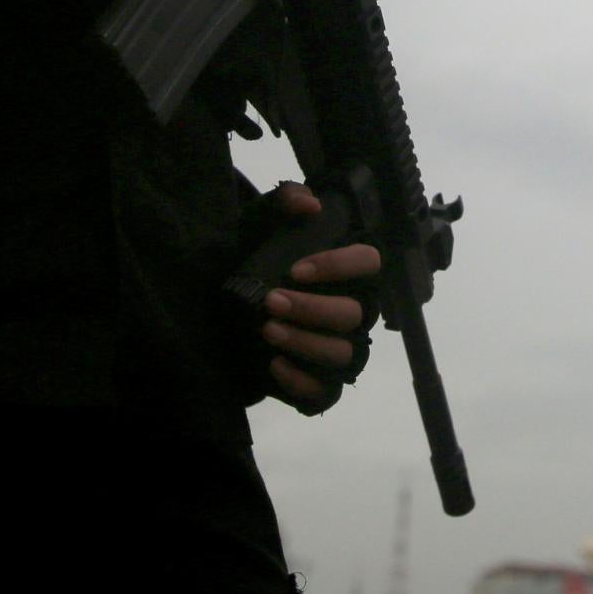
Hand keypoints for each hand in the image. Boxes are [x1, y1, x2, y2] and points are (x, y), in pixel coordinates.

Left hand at [259, 181, 381, 412]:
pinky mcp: (321, 384)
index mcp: (350, 272)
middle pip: (354, 313)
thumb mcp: (260, 224)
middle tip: (271, 301)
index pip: (370, 263)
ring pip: (342, 353)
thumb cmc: (254, 262)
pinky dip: (300, 380)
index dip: (339, 266)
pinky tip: (273, 364)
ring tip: (267, 331)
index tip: (296, 270)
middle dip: (312, 308)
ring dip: (306, 342)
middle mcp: (354, 311)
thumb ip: (283, 201)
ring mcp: (341, 350)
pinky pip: (325, 392)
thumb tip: (310, 206)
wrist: (223, 310)